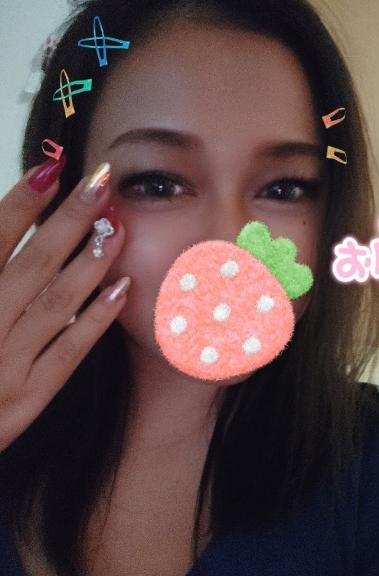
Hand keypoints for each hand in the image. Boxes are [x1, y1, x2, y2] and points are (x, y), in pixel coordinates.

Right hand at [0, 158, 128, 451]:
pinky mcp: (29, 398)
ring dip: (89, 262)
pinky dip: (95, 319)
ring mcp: (6, 366)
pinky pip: (68, 352)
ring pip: (55, 303)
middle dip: (68, 220)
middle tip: (100, 184)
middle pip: (32, 264)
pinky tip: (122, 289)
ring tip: (117, 226)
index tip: (53, 169)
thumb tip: (7, 229)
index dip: (21, 204)